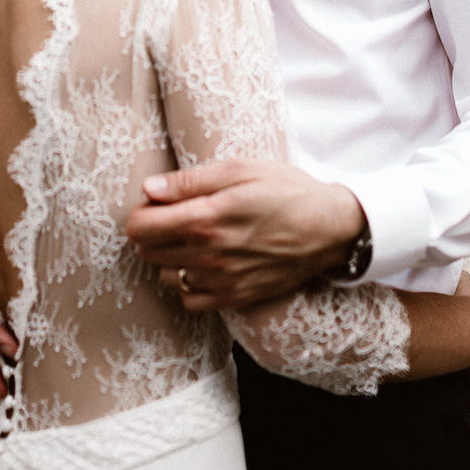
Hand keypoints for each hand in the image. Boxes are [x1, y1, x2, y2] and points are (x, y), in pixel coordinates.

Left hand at [125, 158, 363, 308]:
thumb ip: (189, 182)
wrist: (329, 228)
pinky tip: (202, 263)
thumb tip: (148, 189)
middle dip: (151, 230)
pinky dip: (187, 283)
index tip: (156, 200)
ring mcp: (223, 281)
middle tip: (172, 214)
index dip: (140, 211)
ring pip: (167, 276)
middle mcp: (210, 255)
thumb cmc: (284, 189)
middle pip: (148, 251)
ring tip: (189, 237)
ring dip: (168, 256)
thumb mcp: (238, 169)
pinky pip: (190, 300)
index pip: (141, 227)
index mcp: (206, 219)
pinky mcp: (237, 298)